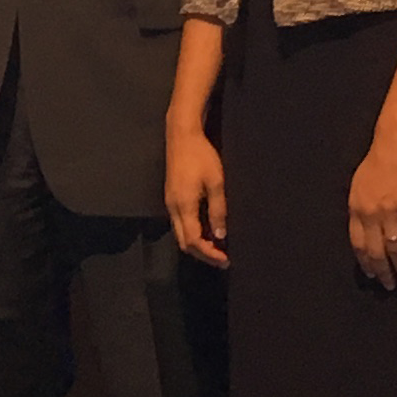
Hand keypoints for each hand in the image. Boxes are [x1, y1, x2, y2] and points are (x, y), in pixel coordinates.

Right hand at [165, 123, 227, 269]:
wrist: (181, 136)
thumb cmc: (201, 156)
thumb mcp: (216, 182)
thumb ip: (218, 210)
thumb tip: (220, 235)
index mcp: (184, 206)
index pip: (194, 241)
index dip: (209, 253)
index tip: (225, 259)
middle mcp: (173, 209)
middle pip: (184, 243)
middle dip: (202, 254)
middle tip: (222, 260)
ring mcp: (170, 204)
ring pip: (181, 235)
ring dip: (198, 245)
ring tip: (217, 248)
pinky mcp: (171, 198)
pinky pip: (180, 224)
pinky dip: (193, 234)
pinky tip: (207, 231)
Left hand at [348, 130, 396, 290]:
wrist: (394, 143)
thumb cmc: (376, 161)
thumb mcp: (358, 186)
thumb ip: (360, 209)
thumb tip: (363, 229)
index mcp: (356, 209)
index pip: (357, 244)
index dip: (364, 262)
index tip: (371, 274)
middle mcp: (371, 214)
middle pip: (376, 251)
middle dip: (383, 271)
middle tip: (390, 286)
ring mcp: (391, 211)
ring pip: (395, 248)